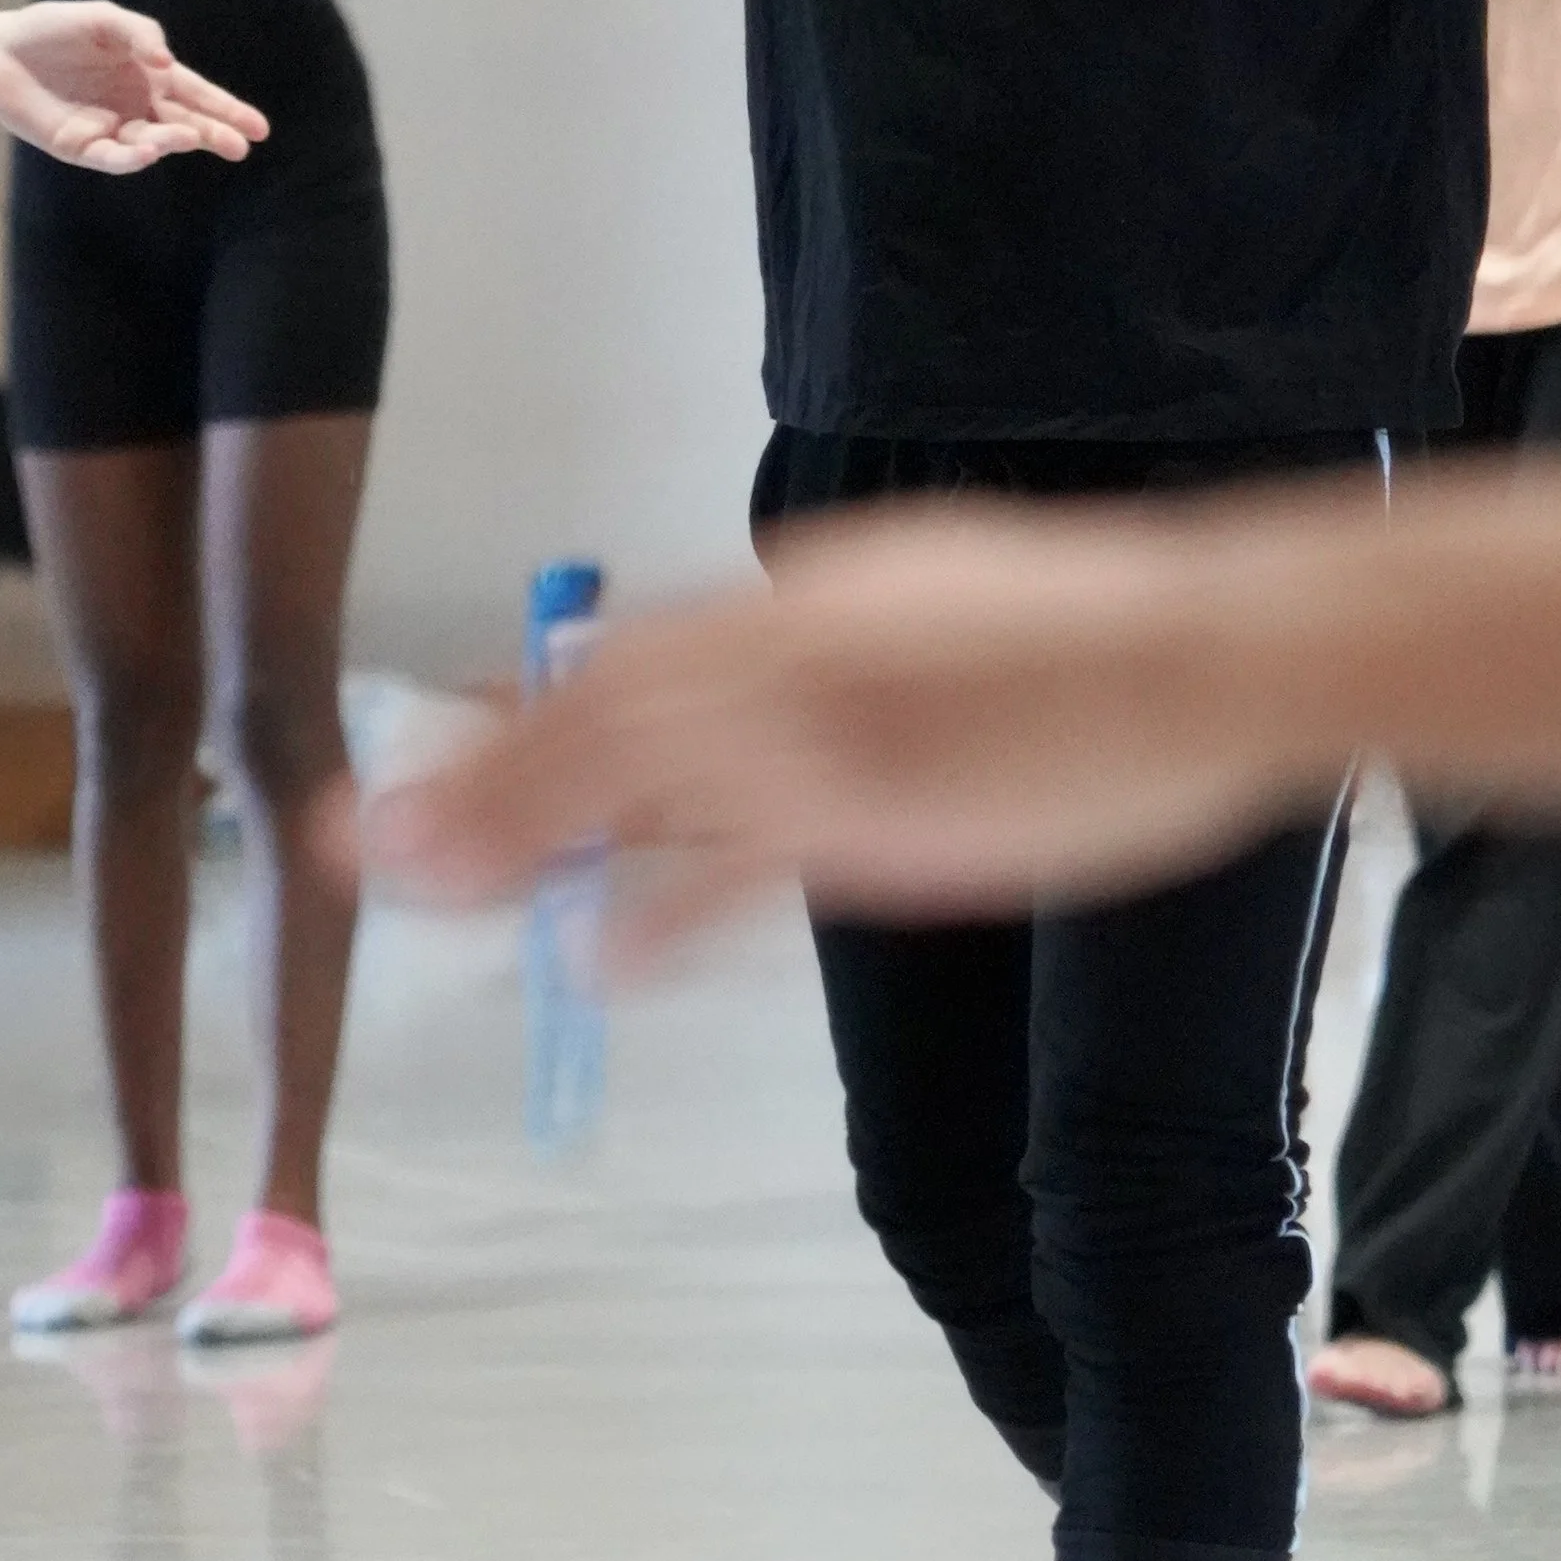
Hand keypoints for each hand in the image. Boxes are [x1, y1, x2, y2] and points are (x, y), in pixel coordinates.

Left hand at [0, 4, 268, 175]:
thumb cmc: (49, 29)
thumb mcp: (103, 19)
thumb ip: (140, 34)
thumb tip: (168, 65)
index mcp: (147, 75)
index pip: (196, 95)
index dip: (228, 111)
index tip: (259, 129)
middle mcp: (134, 106)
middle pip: (184, 124)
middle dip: (212, 135)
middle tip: (239, 147)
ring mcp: (109, 129)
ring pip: (152, 141)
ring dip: (173, 140)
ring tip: (189, 136)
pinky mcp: (80, 147)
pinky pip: (113, 156)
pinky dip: (132, 156)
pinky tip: (148, 150)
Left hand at [364, 501, 1291, 948]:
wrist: (1208, 649)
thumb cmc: (1096, 635)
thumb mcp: (937, 600)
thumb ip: (848, 642)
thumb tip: (793, 674)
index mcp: (800, 600)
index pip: (631, 659)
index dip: (524, 713)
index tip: (441, 749)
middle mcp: (782, 654)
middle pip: (591, 713)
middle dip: (469, 772)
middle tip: (352, 831)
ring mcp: (819, 737)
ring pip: (624, 777)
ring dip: (503, 825)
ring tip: (396, 877)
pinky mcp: (872, 819)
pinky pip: (734, 869)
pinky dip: (659, 910)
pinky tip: (593, 960)